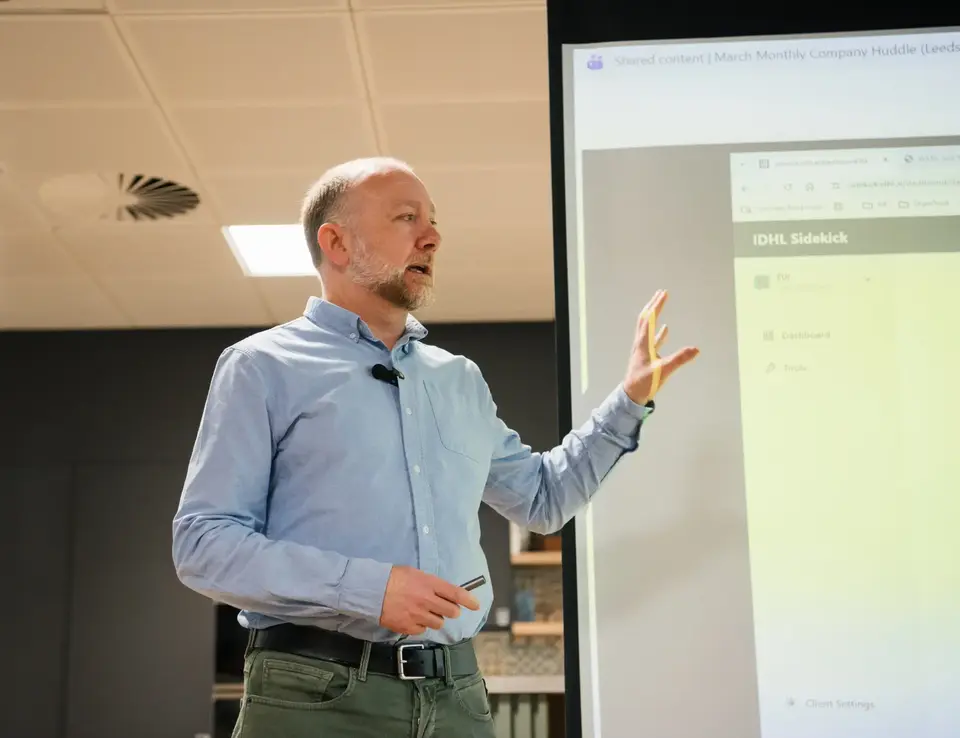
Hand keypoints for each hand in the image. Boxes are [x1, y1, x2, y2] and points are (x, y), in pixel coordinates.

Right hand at [379, 565, 479, 635]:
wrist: (372, 591)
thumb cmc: (393, 577)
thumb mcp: (415, 573)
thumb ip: (431, 584)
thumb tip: (443, 592)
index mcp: (430, 584)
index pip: (456, 594)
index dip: (469, 600)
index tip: (476, 605)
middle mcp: (427, 601)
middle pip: (451, 612)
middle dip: (451, 610)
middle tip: (445, 608)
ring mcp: (419, 616)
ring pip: (438, 623)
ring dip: (435, 618)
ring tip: (424, 611)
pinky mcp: (409, 627)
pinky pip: (423, 630)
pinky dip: (421, 625)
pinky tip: (413, 618)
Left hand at [623, 289, 699, 404]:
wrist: (631, 396)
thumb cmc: (643, 384)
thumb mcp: (663, 371)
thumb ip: (679, 359)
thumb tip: (696, 349)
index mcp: (643, 344)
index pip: (650, 319)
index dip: (657, 305)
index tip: (664, 293)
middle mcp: (641, 344)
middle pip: (646, 319)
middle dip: (653, 305)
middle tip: (661, 293)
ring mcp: (643, 350)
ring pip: (648, 327)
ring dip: (654, 315)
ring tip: (659, 305)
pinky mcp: (646, 357)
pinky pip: (653, 340)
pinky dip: (659, 332)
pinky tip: (665, 328)